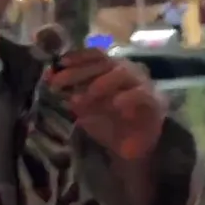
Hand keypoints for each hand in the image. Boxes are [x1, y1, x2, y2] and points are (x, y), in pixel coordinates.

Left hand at [47, 49, 165, 160]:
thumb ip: (69, 91)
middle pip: (104, 62)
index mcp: (111, 69)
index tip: (59, 63)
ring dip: (100, 82)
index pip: (96, 54)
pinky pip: (142, 94)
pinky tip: (115, 104)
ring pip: (123, 72)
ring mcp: (143, 84)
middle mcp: (128, 71)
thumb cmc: (106, 123)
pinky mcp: (155, 101)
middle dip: (78, 71)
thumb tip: (49, 76)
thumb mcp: (82, 107)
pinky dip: (127, 97)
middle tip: (58, 83)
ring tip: (83, 96)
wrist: (128, 149)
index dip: (77, 56)